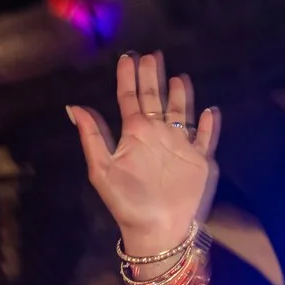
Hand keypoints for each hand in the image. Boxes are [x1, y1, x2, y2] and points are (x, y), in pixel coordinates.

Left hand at [67, 52, 221, 261]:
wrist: (157, 230)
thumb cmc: (127, 202)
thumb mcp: (102, 168)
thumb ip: (92, 137)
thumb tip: (74, 107)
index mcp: (134, 135)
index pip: (130, 99)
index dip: (128, 78)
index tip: (127, 57)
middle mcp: (156, 135)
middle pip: (155, 99)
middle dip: (153, 77)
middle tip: (152, 55)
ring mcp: (179, 146)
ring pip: (181, 112)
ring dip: (181, 95)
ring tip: (179, 76)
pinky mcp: (199, 160)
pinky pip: (205, 138)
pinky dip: (208, 125)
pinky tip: (209, 110)